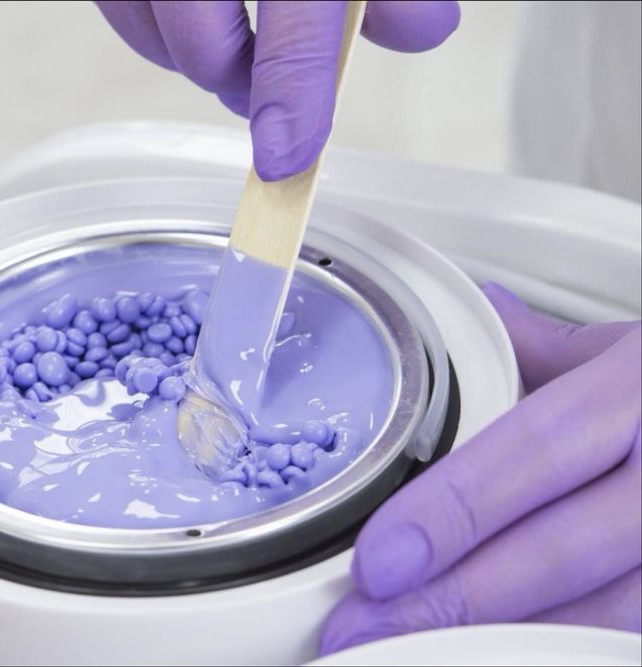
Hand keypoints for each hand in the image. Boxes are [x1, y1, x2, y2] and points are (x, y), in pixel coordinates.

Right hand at [95, 1, 459, 179]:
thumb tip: (422, 32)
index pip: (296, 29)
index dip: (292, 101)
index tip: (287, 159)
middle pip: (204, 46)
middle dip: (240, 86)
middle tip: (273, 94)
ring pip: (150, 31)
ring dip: (194, 59)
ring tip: (233, 46)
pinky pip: (118, 7)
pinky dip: (152, 29)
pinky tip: (189, 18)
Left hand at [320, 282, 641, 653]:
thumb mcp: (639, 348)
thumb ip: (555, 349)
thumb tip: (482, 311)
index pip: (534, 451)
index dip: (452, 511)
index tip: (377, 560)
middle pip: (560, 554)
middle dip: (451, 602)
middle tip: (361, 632)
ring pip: (607, 619)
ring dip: (500, 648)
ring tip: (408, 659)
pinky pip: (636, 639)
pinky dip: (570, 657)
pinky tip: (498, 660)